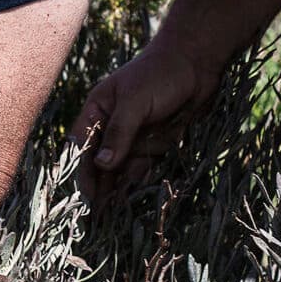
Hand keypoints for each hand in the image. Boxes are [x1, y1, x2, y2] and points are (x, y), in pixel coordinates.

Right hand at [70, 39, 218, 207]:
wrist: (197, 63)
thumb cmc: (160, 74)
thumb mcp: (135, 101)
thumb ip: (119, 133)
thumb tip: (102, 164)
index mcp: (98, 111)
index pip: (83, 147)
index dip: (82, 172)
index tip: (87, 197)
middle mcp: (112, 125)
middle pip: (100, 163)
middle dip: (100, 188)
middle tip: (98, 218)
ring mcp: (133, 135)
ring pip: (120, 169)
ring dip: (117, 190)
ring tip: (112, 218)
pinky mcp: (154, 142)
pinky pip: (142, 166)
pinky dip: (138, 181)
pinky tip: (132, 199)